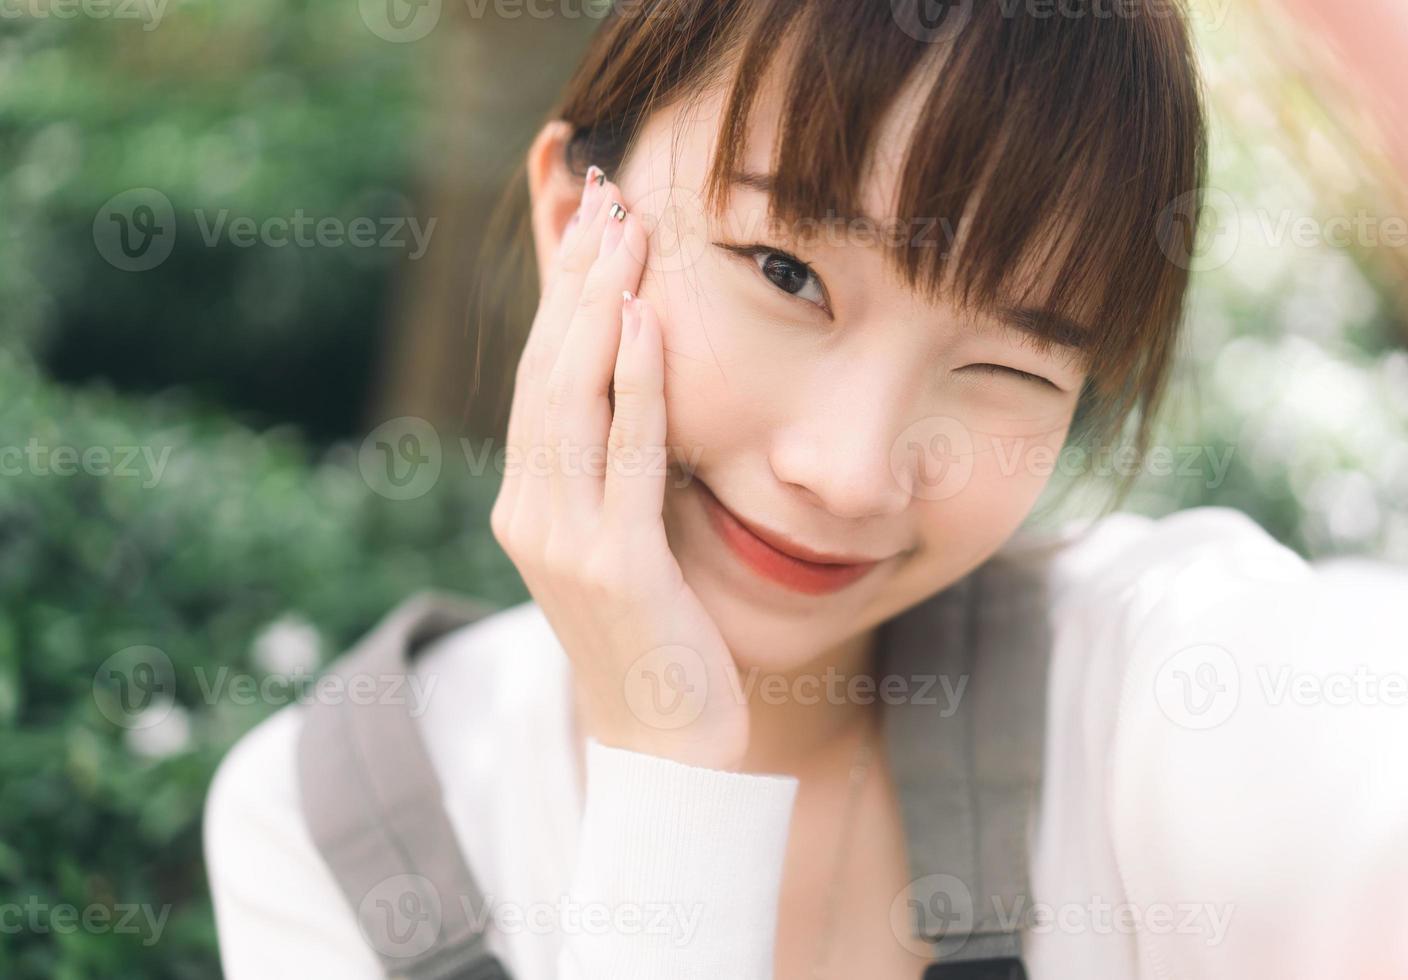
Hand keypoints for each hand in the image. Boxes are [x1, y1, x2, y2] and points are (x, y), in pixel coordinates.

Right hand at [490, 167, 747, 770]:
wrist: (663, 744)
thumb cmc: (657, 635)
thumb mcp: (627, 535)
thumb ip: (622, 465)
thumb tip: (643, 387)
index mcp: (529, 502)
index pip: (539, 377)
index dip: (560, 295)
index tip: (590, 220)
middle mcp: (529, 512)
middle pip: (545, 371)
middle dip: (574, 279)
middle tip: (605, 196)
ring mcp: (562, 540)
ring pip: (570, 399)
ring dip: (597, 306)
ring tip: (622, 229)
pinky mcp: (613, 565)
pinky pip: (622, 454)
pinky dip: (631, 380)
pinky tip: (642, 319)